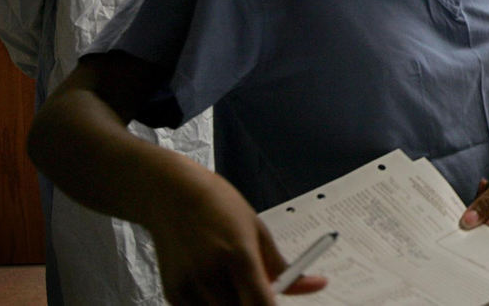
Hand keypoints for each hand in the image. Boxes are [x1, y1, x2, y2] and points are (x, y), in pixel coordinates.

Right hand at [147, 169, 326, 303]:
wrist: (171, 194)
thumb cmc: (218, 205)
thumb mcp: (258, 231)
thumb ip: (284, 267)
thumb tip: (318, 284)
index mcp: (238, 256)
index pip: (262, 305)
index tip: (276, 303)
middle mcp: (210, 275)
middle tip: (256, 289)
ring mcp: (189, 287)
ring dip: (234, 305)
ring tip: (234, 282)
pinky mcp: (173, 294)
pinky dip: (214, 305)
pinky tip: (214, 286)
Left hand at [458, 145, 488, 242]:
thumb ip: (487, 202)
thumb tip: (467, 223)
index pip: (484, 235)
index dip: (472, 221)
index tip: (473, 201)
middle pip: (483, 233)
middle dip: (477, 212)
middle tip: (485, 189)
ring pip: (484, 228)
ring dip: (481, 208)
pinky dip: (485, 210)